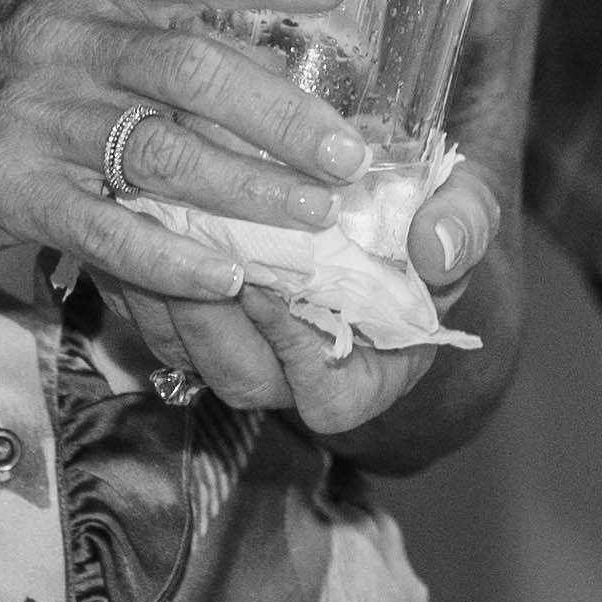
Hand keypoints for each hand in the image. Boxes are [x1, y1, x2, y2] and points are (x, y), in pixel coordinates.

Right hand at [0, 0, 373, 311]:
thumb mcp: (42, 16)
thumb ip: (133, 26)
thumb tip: (252, 45)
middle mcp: (57, 40)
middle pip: (191, 70)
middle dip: (281, 115)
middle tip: (348, 155)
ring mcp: (30, 118)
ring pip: (161, 153)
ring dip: (248, 191)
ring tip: (312, 220)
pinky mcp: (6, 192)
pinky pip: (104, 228)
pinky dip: (170, 255)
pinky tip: (224, 274)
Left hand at [102, 152, 505, 436]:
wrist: (378, 205)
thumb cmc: (424, 221)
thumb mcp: (463, 215)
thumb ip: (461, 228)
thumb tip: (437, 247)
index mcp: (370, 373)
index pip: (326, 396)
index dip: (294, 348)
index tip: (271, 286)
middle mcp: (297, 379)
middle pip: (240, 378)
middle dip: (212, 318)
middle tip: (198, 248)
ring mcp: (240, 353)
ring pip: (184, 350)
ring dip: (164, 293)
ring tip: (160, 223)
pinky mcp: (192, 320)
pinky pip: (151, 315)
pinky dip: (138, 270)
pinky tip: (137, 212)